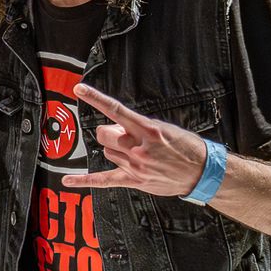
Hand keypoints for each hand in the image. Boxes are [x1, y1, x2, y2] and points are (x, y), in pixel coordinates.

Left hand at [61, 83, 207, 196]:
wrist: (202, 172)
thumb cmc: (186, 148)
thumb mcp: (164, 129)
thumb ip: (137, 128)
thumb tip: (116, 127)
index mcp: (148, 130)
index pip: (115, 110)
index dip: (95, 98)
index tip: (79, 89)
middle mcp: (139, 148)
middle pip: (104, 135)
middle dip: (109, 133)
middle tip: (123, 135)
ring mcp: (135, 166)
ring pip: (107, 153)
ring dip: (115, 150)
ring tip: (136, 154)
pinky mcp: (134, 181)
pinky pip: (102, 180)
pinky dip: (83, 181)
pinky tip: (68, 180)